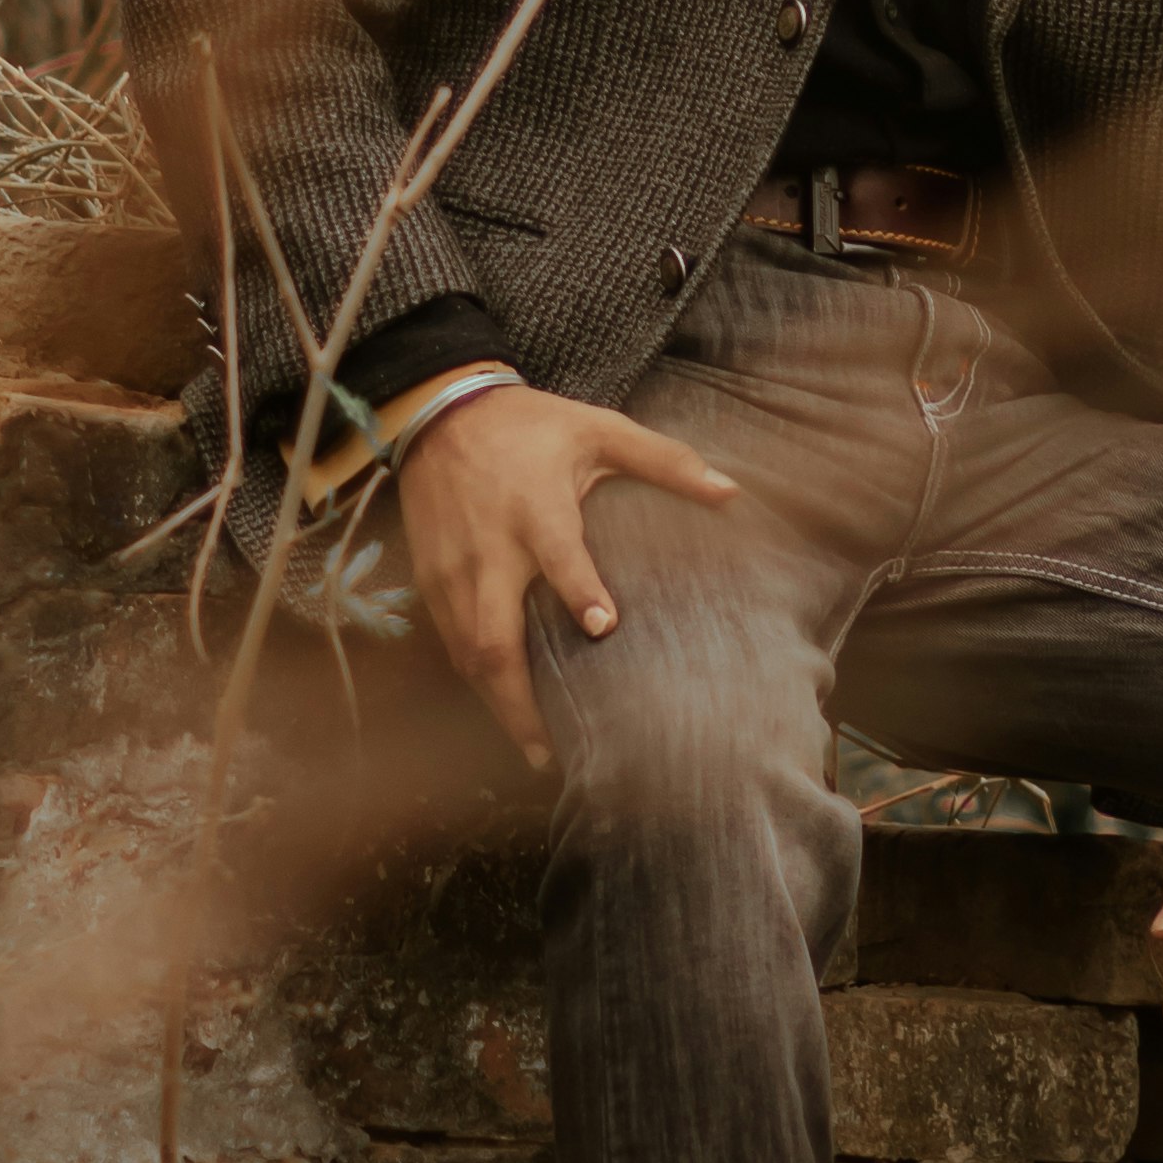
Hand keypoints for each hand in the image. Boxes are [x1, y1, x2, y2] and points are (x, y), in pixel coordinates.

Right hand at [393, 380, 739, 769]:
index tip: (604, 627)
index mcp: (535, 507)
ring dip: (497, 701)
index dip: (578, 589)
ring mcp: (452, 569)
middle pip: (492, 634)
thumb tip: (732, 492)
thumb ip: (666, 461)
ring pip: (467, 650)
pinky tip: (504, 706)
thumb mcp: (599, 429)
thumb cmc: (532, 426)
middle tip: (552, 750)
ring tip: (535, 746)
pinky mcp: (430, 578)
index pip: (557, 553)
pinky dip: (476, 678)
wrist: (441, 411)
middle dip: (519, 697)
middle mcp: (489, 546)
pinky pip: (450, 641)